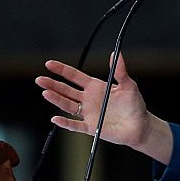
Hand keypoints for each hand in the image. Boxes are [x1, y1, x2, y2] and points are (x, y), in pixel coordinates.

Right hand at [35, 53, 150, 148]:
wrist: (140, 125)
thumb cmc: (134, 105)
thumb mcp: (129, 85)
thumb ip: (120, 71)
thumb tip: (116, 53)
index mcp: (95, 87)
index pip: (74, 76)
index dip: (61, 70)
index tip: (48, 64)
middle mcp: (88, 99)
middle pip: (66, 90)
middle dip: (52, 84)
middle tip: (39, 79)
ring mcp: (88, 113)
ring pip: (68, 105)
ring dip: (56, 99)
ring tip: (45, 93)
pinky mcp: (91, 127)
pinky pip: (75, 125)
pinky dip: (65, 123)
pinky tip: (55, 118)